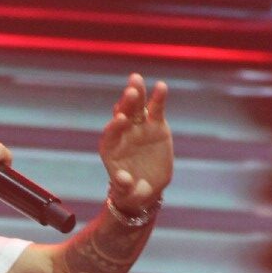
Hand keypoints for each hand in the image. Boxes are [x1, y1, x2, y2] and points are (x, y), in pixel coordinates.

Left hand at [98, 73, 172, 213]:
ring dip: (136, 93)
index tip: (120, 119)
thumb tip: (122, 179)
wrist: (146, 186)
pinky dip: (158, 98)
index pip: (110, 134)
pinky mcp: (155, 124)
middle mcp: (122, 133)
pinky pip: (156, 109)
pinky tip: (161, 86)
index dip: (115, 126)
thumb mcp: (128, 193)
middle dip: (125, 104)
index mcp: (110, 148)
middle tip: (130, 92)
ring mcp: (138, 126)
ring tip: (136, 79)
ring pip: (136, 107)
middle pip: (122, 115)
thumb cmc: (131, 191)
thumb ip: (123, 186)